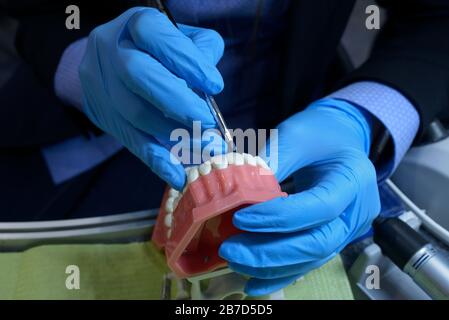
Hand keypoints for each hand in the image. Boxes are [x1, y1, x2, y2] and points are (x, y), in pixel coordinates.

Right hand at [79, 7, 224, 189]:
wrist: (115, 60)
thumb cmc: (160, 49)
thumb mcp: (183, 38)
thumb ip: (200, 52)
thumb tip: (210, 88)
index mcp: (134, 24)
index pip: (157, 36)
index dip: (187, 62)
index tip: (215, 86)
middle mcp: (110, 49)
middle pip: (139, 76)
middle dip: (178, 103)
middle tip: (208, 123)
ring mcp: (99, 83)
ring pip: (134, 113)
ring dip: (174, 135)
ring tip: (207, 148)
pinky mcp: (101, 113)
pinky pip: (129, 140)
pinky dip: (156, 160)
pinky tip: (178, 175)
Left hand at [219, 98, 380, 295]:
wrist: (342, 138)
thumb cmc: (320, 131)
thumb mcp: (295, 135)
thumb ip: (272, 162)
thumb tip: (237, 193)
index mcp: (353, 179)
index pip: (319, 207)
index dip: (279, 217)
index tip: (240, 217)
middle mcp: (357, 211)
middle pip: (317, 242)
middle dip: (270, 251)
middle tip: (230, 250)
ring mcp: (348, 230)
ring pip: (311, 258)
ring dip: (270, 265)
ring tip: (235, 260)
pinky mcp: (333, 238)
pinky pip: (308, 261)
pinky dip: (281, 273)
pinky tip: (254, 282)